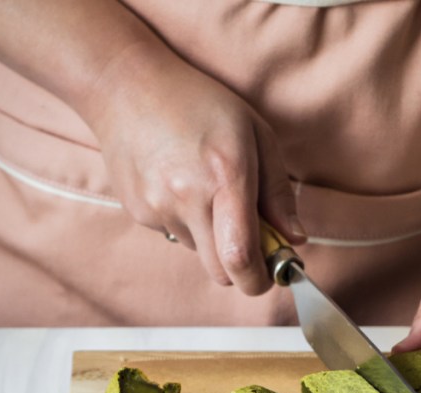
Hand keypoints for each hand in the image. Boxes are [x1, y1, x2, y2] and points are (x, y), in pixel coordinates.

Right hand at [86, 40, 304, 293]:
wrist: (126, 85)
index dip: (259, 280)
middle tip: (248, 241)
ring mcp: (159, 207)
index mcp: (226, 176)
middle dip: (240, 268)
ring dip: (212, 238)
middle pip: (221, 274)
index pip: (242, 259)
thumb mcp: (255, 134)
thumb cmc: (199, 104)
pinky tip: (178, 185)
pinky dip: (186, 223)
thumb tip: (295, 240)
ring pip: (199, 253)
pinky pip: (175, 235)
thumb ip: (278, 193)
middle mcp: (189, 198)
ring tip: (205, 192)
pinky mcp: (139, 212)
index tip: (271, 273)